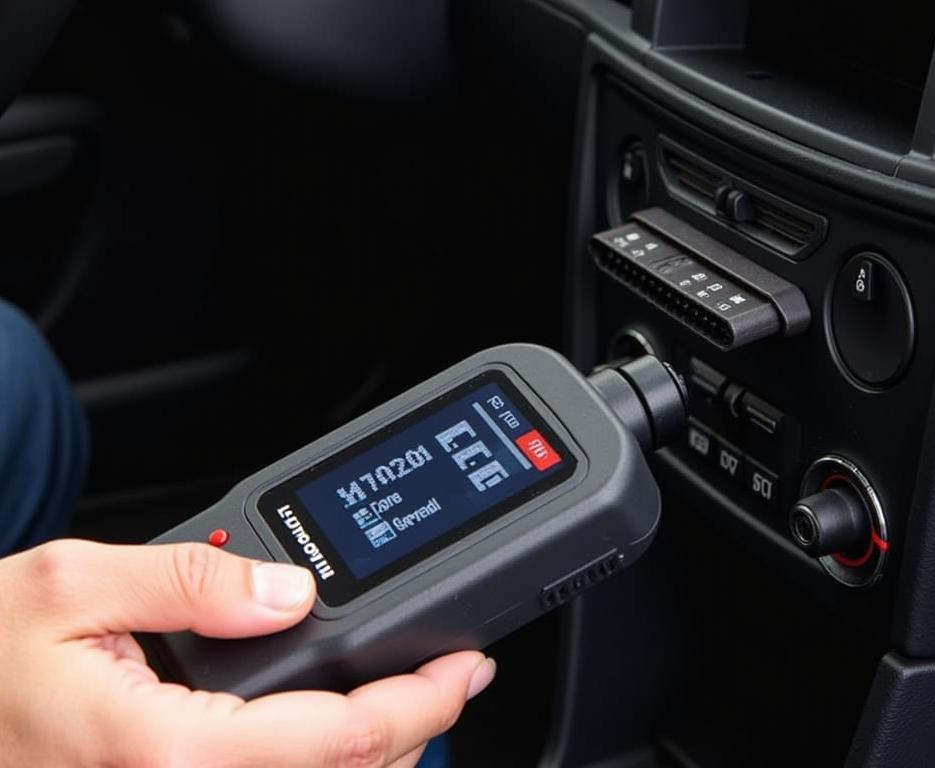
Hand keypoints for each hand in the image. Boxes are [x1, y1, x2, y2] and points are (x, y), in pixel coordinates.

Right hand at [0, 539, 495, 766]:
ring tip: (398, 699)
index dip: (421, 705)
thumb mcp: (76, 582)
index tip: (465, 670)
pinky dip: (315, 761)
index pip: (339, 739)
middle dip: (409, 734)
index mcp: (167, 750)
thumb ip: (195, 578)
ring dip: (366, 755)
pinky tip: (321, 727)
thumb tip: (289, 589)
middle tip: (444, 679)